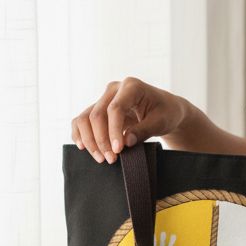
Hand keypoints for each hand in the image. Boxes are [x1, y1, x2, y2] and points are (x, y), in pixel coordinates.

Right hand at [71, 77, 189, 163]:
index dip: (114, 131)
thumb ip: (144, 130)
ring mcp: (104, 98)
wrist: (165, 109)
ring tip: (101, 158)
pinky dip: (80, 134)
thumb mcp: (161, 121)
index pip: (115, 109)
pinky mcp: (98, 109)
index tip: (118, 150)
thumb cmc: (166, 112)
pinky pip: (81, 121)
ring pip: (85, 118)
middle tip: (111, 159)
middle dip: (101, 140)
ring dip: (90, 140)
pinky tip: (84, 147)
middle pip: (97, 115)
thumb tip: (126, 142)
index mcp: (131, 86)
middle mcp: (114, 89)